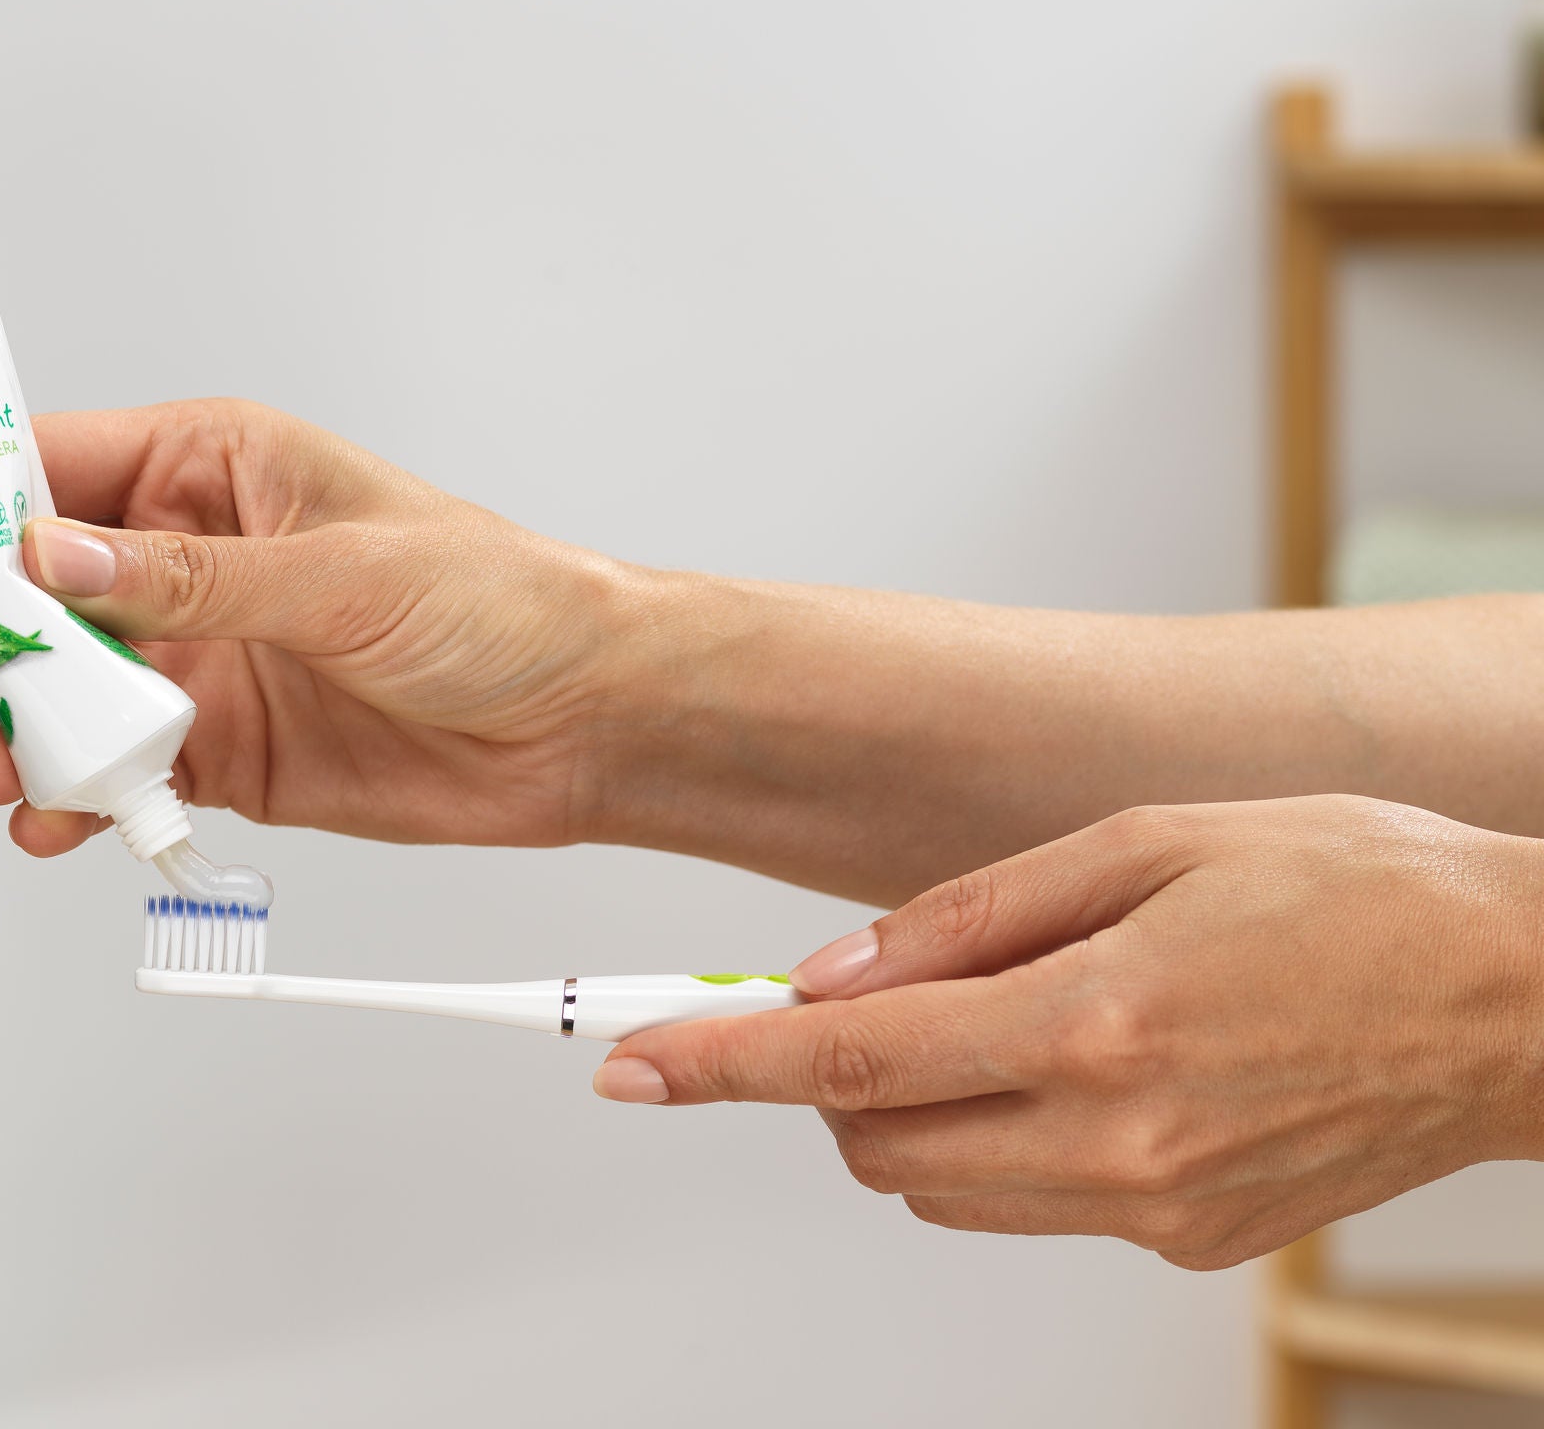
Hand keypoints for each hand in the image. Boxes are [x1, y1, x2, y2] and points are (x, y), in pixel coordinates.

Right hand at [0, 398, 647, 854]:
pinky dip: (73, 800)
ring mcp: (199, 658)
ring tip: (1, 768)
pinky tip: (53, 823)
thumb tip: (47, 551)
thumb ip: (188, 575)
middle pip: (26, 587)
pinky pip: (116, 772)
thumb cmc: (493, 601)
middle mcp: (190, 560)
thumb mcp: (338, 571)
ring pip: (59, 689)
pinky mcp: (222, 749)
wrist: (579, 724)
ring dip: (13, 727)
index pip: (46, 463)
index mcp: (212, 469)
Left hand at [593, 795, 1543, 1268]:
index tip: (629, 1067)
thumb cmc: (1354, 889)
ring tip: (997, 1014)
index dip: (719, 1067)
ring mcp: (1155, 1212)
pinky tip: (1082, 1061)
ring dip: (914, 1113)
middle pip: (875, 1145)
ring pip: (942, 1190)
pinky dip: (1007, 1141)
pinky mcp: (1192, 1243)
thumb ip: (966, 915)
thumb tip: (830, 975)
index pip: (845, 1067)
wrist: (1523, 1000)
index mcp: (1092, 1025)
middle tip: (858, 996)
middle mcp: (1113, 1144)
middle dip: (828, 1081)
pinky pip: (1036, 1204)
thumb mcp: (1147, 841)